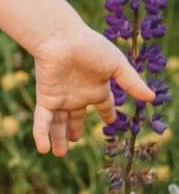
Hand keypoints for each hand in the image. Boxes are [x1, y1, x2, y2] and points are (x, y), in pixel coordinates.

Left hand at [30, 22, 157, 156]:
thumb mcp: (117, 66)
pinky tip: (43, 150)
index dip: (106, 113)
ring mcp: (60, 97)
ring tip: (58, 154)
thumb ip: (132, 83)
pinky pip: (42, 121)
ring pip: (58, 123)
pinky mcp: (45, 98)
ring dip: (58, 138)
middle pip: (75, 117)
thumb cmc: (90, 47)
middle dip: (74, 129)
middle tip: (74, 141)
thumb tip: (151, 98)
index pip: (102, 104)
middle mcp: (77, 94)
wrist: (62, 39)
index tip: (109, 121)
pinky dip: (42, 135)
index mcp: (96, 86)